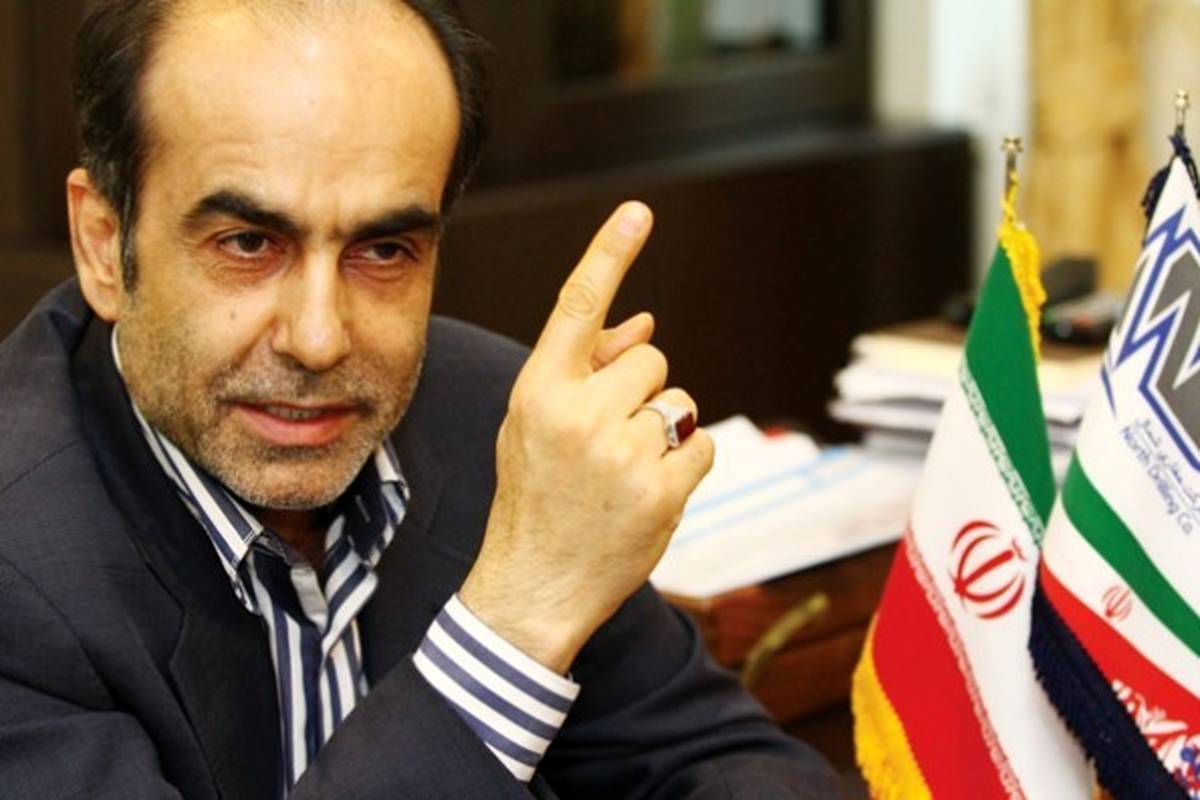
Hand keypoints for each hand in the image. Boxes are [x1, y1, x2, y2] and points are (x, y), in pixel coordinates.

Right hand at [458, 202, 714, 672]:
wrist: (530, 588)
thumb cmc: (534, 498)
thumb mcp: (534, 427)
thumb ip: (584, 370)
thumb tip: (646, 321)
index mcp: (538, 390)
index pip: (578, 305)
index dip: (610, 254)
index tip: (639, 211)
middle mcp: (577, 413)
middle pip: (652, 356)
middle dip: (642, 390)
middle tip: (608, 440)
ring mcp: (620, 452)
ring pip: (680, 400)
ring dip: (664, 429)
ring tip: (622, 473)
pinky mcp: (661, 490)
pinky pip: (701, 444)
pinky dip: (685, 466)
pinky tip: (647, 495)